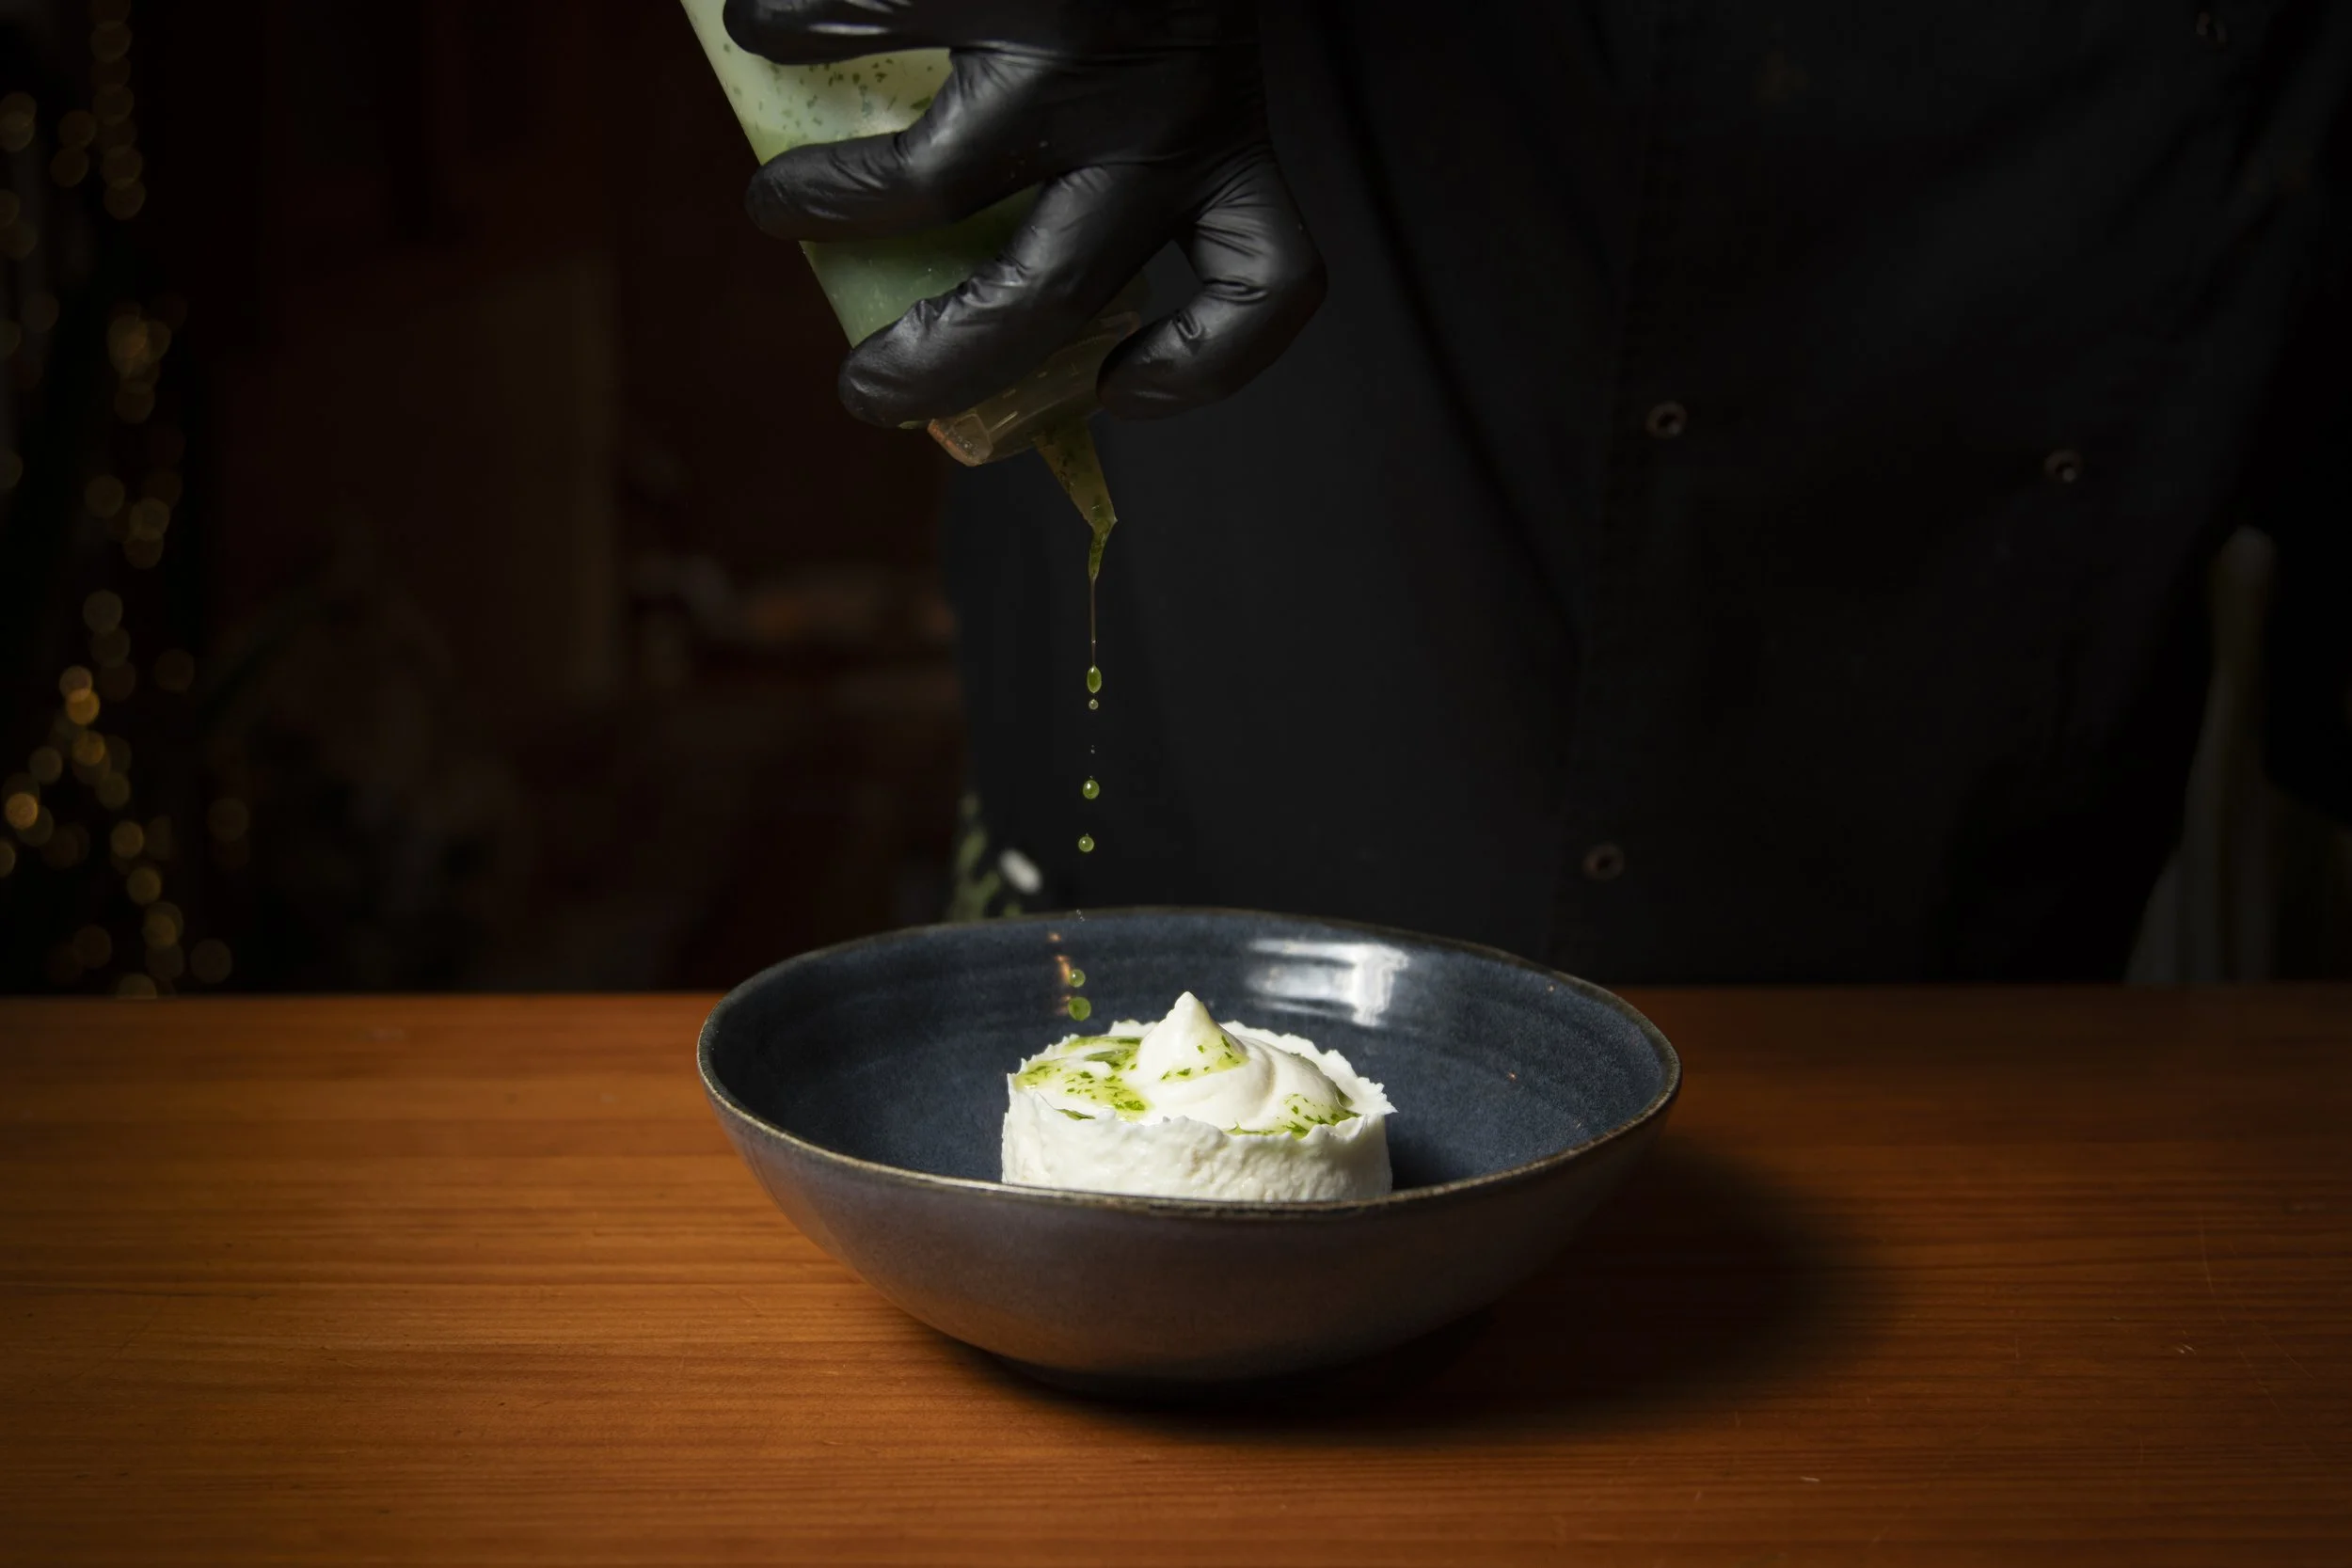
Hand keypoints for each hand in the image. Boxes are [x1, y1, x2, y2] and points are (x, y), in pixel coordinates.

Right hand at [723, 0, 1325, 425]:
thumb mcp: (1172, 49)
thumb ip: (1121, 149)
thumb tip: (977, 300)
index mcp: (1219, 140)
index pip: (1262, 283)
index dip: (1199, 368)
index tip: (1118, 384)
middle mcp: (1157, 112)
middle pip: (1049, 297)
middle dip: (937, 366)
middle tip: (868, 391)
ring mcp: (1068, 52)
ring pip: (923, 188)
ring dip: (821, 208)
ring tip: (779, 207)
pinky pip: (850, 32)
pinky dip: (777, 32)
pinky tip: (758, 28)